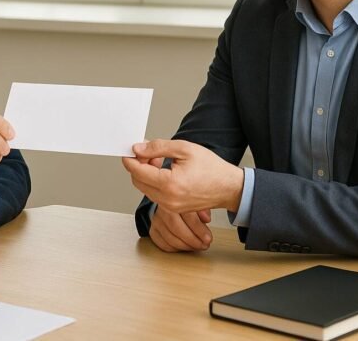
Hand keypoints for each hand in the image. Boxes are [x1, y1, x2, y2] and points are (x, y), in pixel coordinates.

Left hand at [122, 139, 243, 212]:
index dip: (130, 159)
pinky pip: (154, 195)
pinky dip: (154, 182)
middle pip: (138, 181)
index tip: (128, 150)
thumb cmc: (211, 168)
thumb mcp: (184, 149)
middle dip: (138, 165)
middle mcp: (167, 199)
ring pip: (145, 188)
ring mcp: (169, 207)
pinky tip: (164, 172)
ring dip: (146, 174)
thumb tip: (138, 149)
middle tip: (148, 152)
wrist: (228, 187)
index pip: (137, 171)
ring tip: (159, 160)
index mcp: (169, 184)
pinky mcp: (172, 209)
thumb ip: (158, 147)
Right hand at [148, 206, 213, 251]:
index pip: (186, 214)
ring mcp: (157, 220)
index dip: (198, 228)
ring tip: (198, 246)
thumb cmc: (188, 205)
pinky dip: (176, 249)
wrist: (172, 203)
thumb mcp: (199, 202)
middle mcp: (163, 209)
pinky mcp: (154, 231)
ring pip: (169, 238)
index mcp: (176, 198)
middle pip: (175, 227)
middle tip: (204, 245)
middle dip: (192, 240)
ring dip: (186, 246)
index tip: (208, 238)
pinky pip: (163, 244)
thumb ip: (204, 209)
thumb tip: (206, 218)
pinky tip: (186, 247)